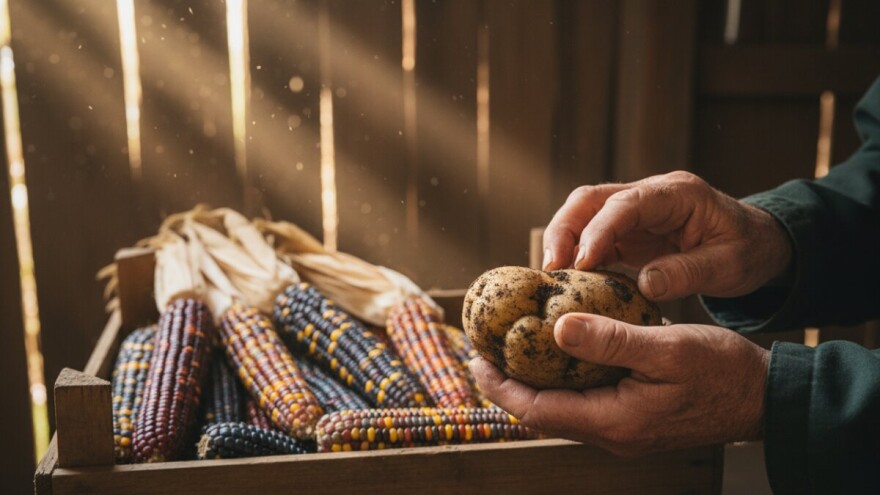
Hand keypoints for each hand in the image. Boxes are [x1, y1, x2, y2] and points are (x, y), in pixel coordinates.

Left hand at [470, 312, 768, 455]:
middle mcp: (613, 433)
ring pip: (561, 409)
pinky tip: (558, 355)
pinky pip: (583, 403)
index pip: (538, 410)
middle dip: (509, 385)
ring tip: (512, 351)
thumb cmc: (723, 372)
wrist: (765, 398)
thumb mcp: (667, 348)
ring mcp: (623, 430)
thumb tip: (557, 328)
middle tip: (484, 351)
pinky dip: (561, 381)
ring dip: (533, 383)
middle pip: (543, 413)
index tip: (476, 358)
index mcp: (615, 421)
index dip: (501, 386)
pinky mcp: (632, 419)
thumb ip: (611, 339)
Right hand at [542, 171, 792, 300]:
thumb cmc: (748, 249)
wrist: (758, 242)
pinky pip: (591, 235)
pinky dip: (574, 254)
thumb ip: (688, 272)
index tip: (581, 263)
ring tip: (551, 276)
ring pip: (583, 213)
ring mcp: (635, 211)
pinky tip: (565, 280)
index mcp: (678, 194)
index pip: (626, 203)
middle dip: (564, 230)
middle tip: (551, 269)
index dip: (599, 231)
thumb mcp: (730, 265)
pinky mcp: (627, 230)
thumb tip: (644, 284)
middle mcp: (649, 194)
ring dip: (561, 241)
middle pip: (590, 198)